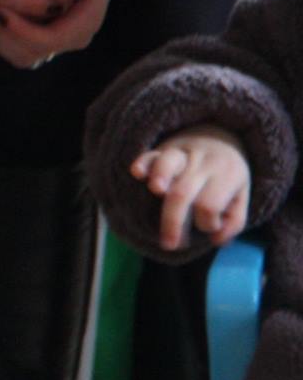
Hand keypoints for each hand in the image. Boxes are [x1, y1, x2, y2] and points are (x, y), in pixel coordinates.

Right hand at [132, 125, 249, 250]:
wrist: (221, 135)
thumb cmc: (228, 175)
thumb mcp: (242, 196)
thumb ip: (234, 221)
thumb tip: (215, 240)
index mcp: (227, 175)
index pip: (210, 205)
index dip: (207, 223)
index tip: (208, 226)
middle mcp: (203, 163)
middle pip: (184, 192)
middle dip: (173, 221)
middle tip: (169, 244)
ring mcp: (182, 152)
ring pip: (169, 163)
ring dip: (161, 176)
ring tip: (156, 192)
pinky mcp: (163, 147)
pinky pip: (151, 153)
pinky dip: (143, 162)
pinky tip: (137, 172)